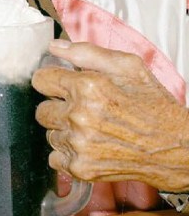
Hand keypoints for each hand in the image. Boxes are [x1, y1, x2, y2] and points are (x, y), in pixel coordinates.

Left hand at [32, 40, 188, 191]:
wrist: (176, 147)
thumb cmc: (153, 105)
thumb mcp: (129, 67)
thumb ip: (88, 53)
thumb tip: (54, 47)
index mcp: (87, 87)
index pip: (40, 80)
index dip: (51, 81)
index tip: (61, 86)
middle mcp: (78, 116)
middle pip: (41, 109)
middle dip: (58, 107)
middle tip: (82, 110)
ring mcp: (78, 144)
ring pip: (49, 133)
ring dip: (65, 131)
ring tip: (93, 129)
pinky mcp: (80, 167)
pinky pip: (55, 157)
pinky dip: (68, 154)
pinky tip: (91, 146)